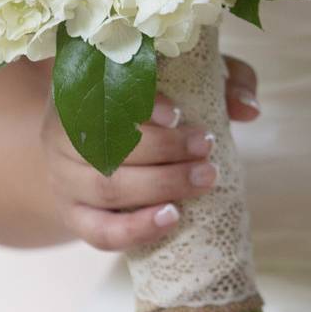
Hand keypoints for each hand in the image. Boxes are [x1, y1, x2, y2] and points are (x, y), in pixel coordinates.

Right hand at [41, 56, 259, 251]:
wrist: (99, 146)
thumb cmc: (154, 105)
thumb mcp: (187, 80)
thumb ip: (224, 82)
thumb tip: (248, 108)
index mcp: (82, 86)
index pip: (100, 90)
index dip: (137, 104)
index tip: (178, 114)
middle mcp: (62, 129)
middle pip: (105, 142)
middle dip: (163, 149)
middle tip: (207, 149)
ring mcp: (62, 176)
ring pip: (106, 185)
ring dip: (160, 185)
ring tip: (204, 178)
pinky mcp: (72, 215)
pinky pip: (98, 231)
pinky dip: (136, 229)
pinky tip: (173, 217)